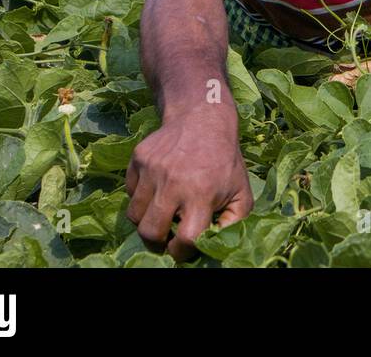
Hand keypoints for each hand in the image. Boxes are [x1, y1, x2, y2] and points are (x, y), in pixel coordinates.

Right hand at [125, 107, 252, 262]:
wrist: (203, 118)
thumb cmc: (224, 160)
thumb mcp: (241, 190)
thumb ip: (234, 221)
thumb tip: (215, 245)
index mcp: (202, 193)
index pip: (186, 239)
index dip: (182, 252)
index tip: (183, 249)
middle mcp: (173, 183)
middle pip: (150, 232)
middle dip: (156, 243)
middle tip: (165, 238)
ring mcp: (152, 170)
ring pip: (134, 215)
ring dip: (146, 220)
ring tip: (161, 212)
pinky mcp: (138, 159)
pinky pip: (129, 192)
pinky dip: (140, 196)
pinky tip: (157, 188)